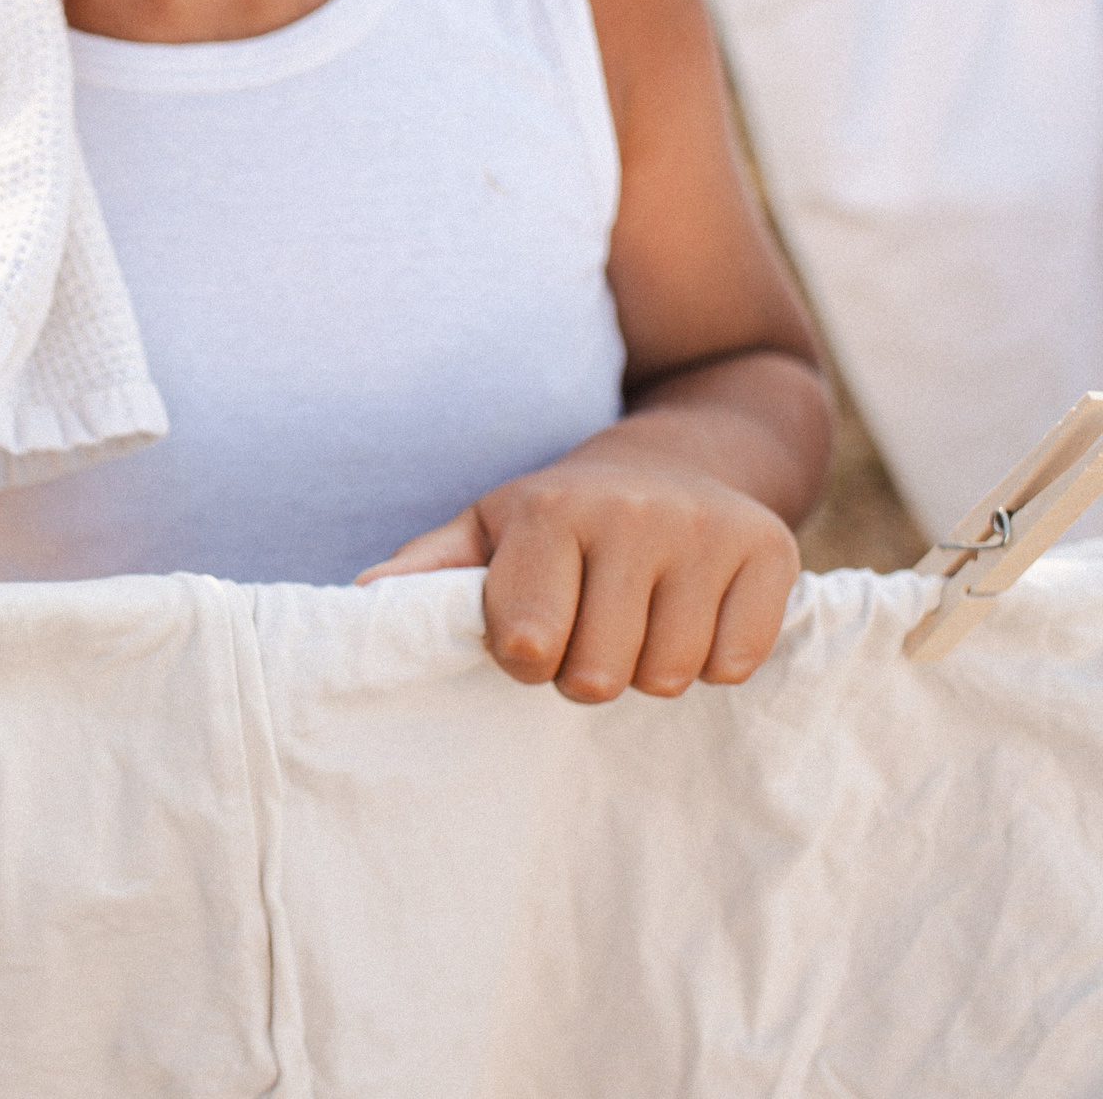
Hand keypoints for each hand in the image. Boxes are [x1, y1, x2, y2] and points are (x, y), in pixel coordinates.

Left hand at [356, 454, 799, 701]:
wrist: (680, 460)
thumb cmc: (562, 516)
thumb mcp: (489, 527)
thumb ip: (430, 569)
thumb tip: (362, 598)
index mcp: (549, 511)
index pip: (526, 645)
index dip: (524, 657)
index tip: (529, 635)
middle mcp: (631, 513)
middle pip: (598, 675)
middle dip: (585, 670)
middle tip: (589, 627)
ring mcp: (707, 531)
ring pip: (669, 676)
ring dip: (646, 668)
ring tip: (637, 618)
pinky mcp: (773, 550)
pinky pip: (735, 663)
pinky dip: (711, 658)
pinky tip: (691, 613)